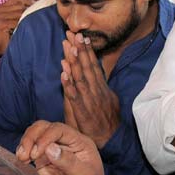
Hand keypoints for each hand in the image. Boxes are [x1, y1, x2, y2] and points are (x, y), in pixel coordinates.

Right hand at [0, 0, 32, 56]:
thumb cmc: (7, 33)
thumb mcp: (12, 19)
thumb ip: (18, 11)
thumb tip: (34, 3)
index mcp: (1, 7)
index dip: (26, 1)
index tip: (34, 6)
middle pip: (19, 6)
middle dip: (28, 11)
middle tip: (35, 17)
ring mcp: (0, 17)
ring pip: (19, 14)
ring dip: (27, 19)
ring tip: (31, 24)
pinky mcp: (1, 24)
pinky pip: (17, 22)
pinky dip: (23, 25)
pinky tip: (25, 29)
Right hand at [16, 121, 106, 174]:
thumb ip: (69, 162)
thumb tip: (50, 148)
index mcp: (79, 143)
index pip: (59, 130)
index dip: (45, 137)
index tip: (37, 153)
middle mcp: (65, 143)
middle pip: (44, 128)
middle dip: (31, 138)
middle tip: (25, 155)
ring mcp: (53, 150)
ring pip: (35, 135)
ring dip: (25, 143)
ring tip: (21, 158)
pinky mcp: (43, 160)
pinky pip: (30, 149)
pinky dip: (23, 151)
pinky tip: (21, 161)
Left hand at [61, 31, 120, 147]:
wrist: (111, 141)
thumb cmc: (107, 121)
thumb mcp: (109, 100)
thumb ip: (102, 85)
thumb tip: (97, 70)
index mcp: (102, 88)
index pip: (94, 65)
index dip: (87, 51)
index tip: (81, 36)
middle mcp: (97, 91)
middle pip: (87, 67)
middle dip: (80, 50)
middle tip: (73, 34)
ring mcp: (91, 101)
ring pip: (81, 78)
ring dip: (74, 62)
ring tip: (68, 47)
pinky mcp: (84, 112)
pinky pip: (74, 97)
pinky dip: (68, 85)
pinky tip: (63, 74)